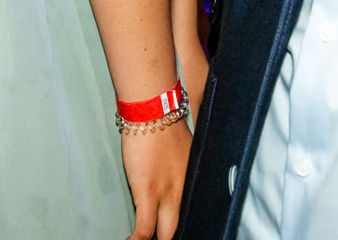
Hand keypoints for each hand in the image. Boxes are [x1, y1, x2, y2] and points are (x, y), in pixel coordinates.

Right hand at [119, 122, 190, 238]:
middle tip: (162, 238)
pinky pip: (144, 230)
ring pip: (165, 235)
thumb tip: (175, 179)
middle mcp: (184, 190)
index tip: (173, 230)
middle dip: (171, 237)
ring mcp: (167, 194)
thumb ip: (182, 169)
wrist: (152, 109)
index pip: (193, 214)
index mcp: (193, 181)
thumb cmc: (163, 123)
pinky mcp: (148, 193)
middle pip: (180, 228)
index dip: (183, 226)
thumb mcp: (184, 150)